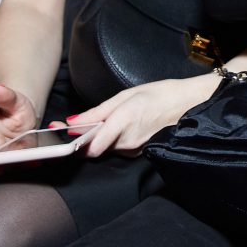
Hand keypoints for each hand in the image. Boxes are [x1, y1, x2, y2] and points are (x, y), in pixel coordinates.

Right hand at [0, 84, 38, 164]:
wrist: (23, 113)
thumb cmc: (14, 107)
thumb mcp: (14, 100)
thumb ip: (7, 97)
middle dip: (11, 163)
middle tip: (28, 158)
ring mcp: (4, 159)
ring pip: (10, 169)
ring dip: (23, 165)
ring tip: (38, 159)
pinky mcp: (16, 163)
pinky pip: (22, 167)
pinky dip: (31, 164)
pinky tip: (44, 158)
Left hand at [56, 75, 216, 157]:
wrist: (188, 103)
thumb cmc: (160, 94)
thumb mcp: (126, 95)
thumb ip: (97, 111)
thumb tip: (73, 123)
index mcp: (123, 122)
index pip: (89, 146)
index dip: (71, 144)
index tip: (58, 132)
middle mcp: (127, 141)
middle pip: (93, 147)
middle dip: (80, 137)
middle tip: (69, 124)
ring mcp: (133, 149)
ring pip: (104, 147)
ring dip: (96, 137)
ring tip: (97, 120)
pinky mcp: (138, 152)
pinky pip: (116, 147)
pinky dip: (110, 139)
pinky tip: (115, 126)